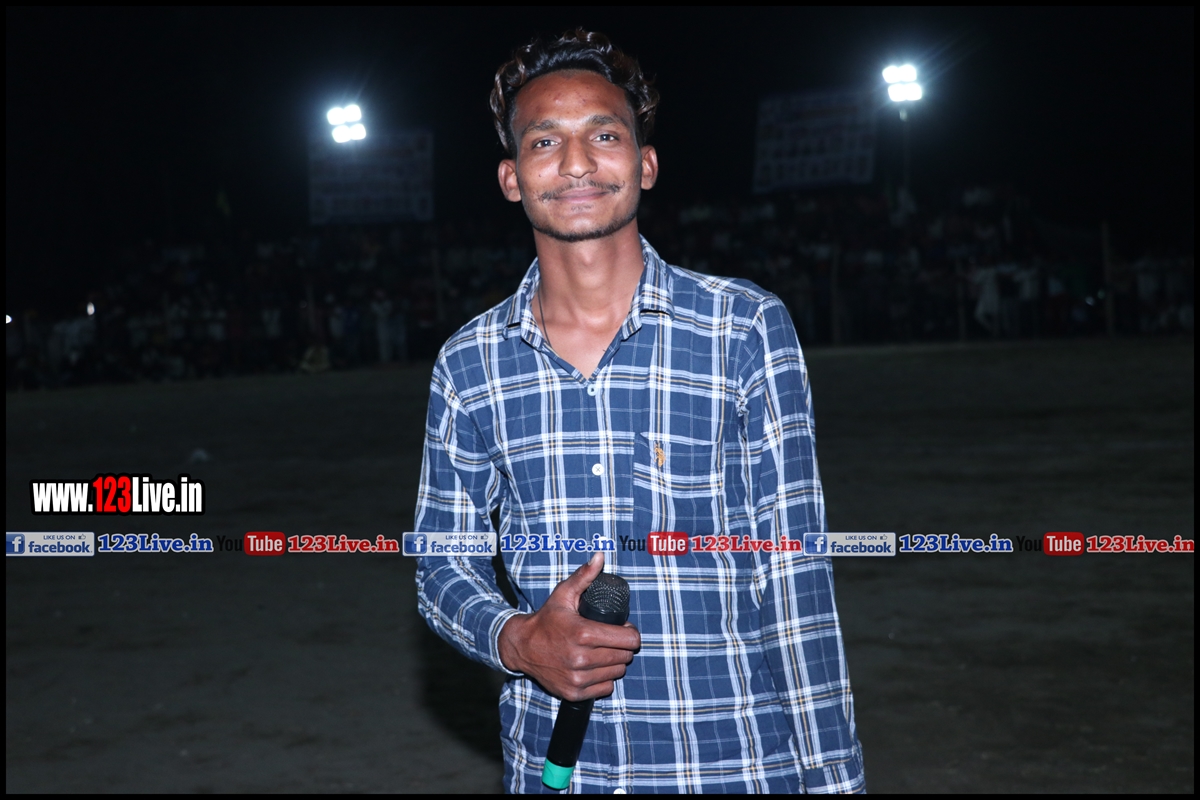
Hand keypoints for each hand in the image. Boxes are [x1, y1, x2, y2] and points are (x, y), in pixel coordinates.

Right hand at [498, 551, 639, 701]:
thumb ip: (584, 576)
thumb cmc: (547, 619)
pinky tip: (595, 667)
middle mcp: (581, 658)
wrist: (521, 647)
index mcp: (583, 634)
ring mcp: (578, 678)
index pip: (629, 640)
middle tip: (613, 639)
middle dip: (623, 647)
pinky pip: (605, 688)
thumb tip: (600, 557)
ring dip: (615, 663)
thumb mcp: (564, 594)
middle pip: (625, 657)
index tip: (623, 628)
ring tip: (604, 652)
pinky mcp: (574, 692)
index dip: (631, 633)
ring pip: (617, 673)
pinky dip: (604, 679)